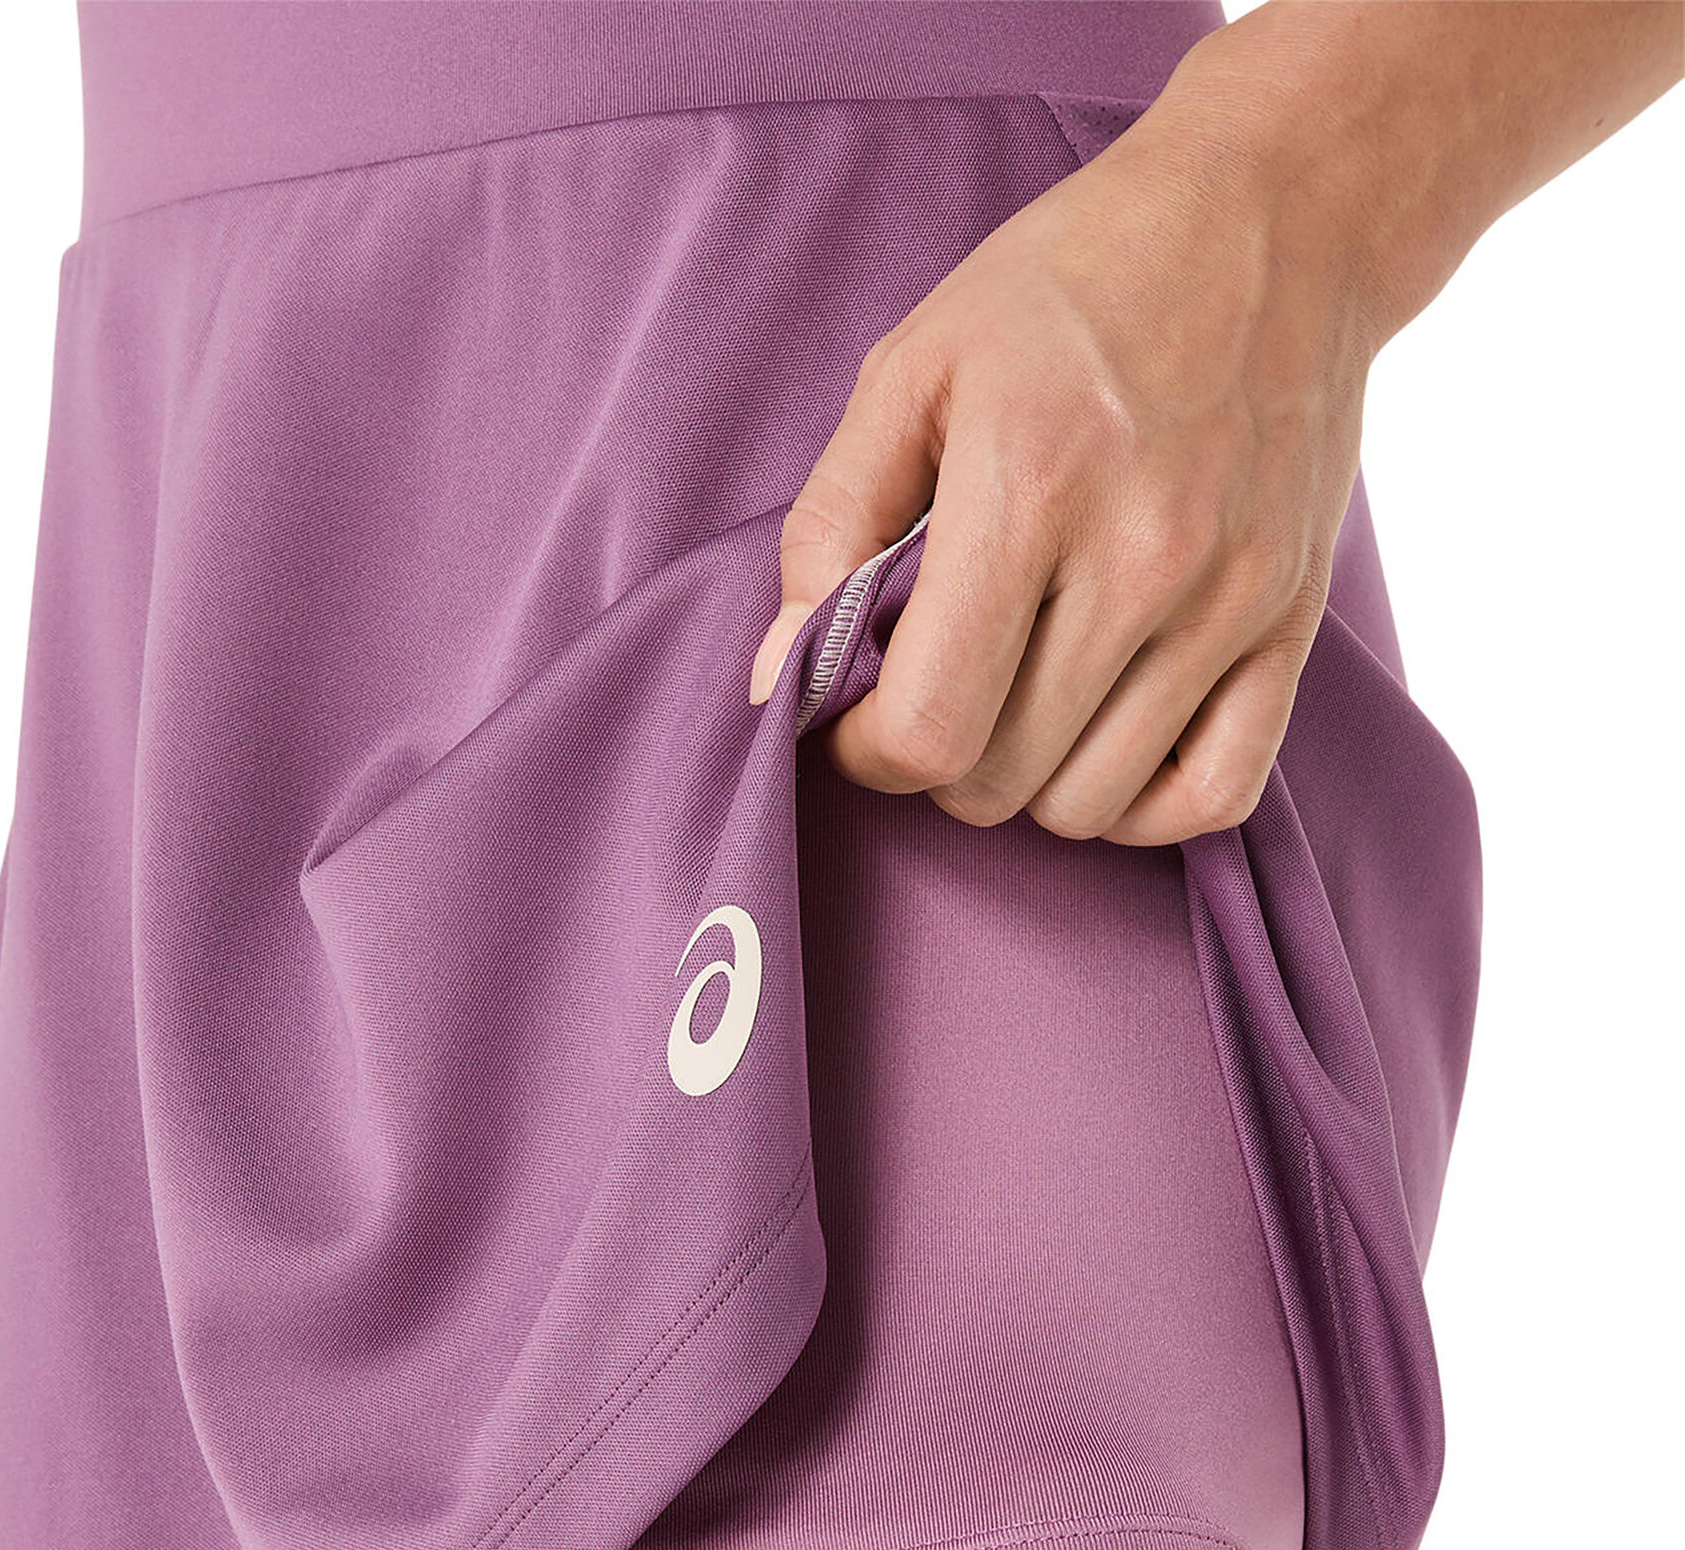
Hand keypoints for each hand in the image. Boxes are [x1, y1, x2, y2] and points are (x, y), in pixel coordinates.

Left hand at [748, 0, 1682, 847]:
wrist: (1282, 215)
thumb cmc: (1072, 285)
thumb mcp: (914, 365)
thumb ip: (831, 521)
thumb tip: (785, 671)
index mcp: (1028, 490)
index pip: (927, 728)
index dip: (865, 751)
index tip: (853, 713)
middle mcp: (1141, 561)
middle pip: (999, 782)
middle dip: (933, 762)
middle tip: (929, 689)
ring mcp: (1229, 601)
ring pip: (1091, 806)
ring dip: (1025, 784)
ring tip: (1010, 701)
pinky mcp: (1292, 621)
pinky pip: (1213, 796)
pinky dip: (1140, 804)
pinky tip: (1099, 740)